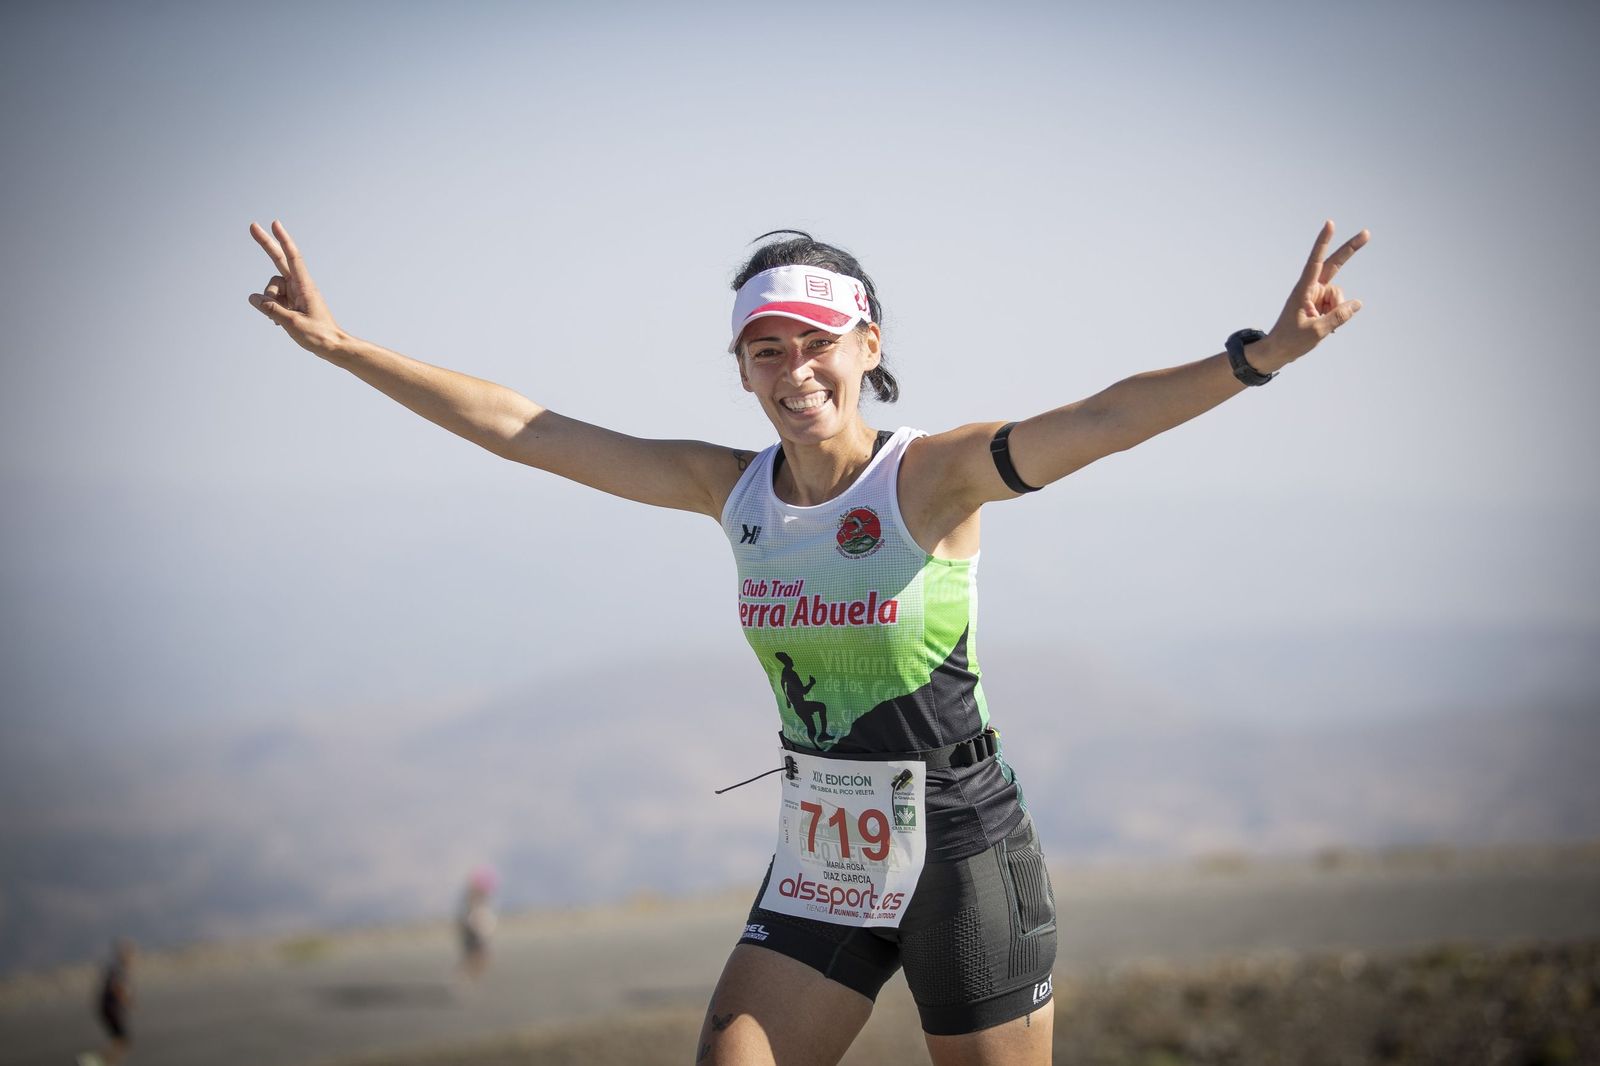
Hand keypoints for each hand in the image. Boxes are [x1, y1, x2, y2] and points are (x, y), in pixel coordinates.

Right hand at [247, 220, 346, 357]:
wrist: (332, 347)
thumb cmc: (318, 336)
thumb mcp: (292, 324)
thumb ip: (271, 310)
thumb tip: (253, 298)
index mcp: (305, 286)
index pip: (292, 258)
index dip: (283, 240)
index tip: (275, 224)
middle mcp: (299, 286)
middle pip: (279, 260)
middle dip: (266, 244)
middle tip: (252, 226)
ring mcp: (294, 294)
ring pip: (271, 289)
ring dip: (269, 302)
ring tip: (281, 319)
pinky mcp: (291, 302)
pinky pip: (273, 300)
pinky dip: (272, 309)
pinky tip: (280, 322)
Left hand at [1258, 220, 1368, 370]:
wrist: (1278, 351)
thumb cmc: (1291, 340)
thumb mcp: (1316, 331)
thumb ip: (1338, 316)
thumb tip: (1357, 303)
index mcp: (1304, 289)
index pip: (1315, 261)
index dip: (1324, 242)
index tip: (1330, 224)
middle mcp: (1311, 288)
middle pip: (1334, 265)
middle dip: (1350, 250)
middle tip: (1367, 233)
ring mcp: (1316, 295)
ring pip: (1339, 295)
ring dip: (1337, 310)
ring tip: (1321, 324)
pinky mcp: (1320, 303)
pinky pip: (1338, 305)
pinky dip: (1336, 315)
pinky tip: (1325, 325)